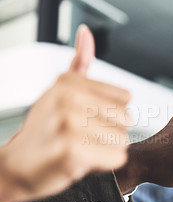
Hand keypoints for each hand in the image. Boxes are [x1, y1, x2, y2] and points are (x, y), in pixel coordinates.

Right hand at [0, 25, 130, 201]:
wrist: (16, 167)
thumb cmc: (44, 131)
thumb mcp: (59, 91)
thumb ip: (79, 65)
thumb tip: (86, 33)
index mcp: (69, 81)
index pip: (125, 98)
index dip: (109, 114)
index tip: (86, 119)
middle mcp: (69, 97)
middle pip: (126, 119)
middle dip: (110, 133)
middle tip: (83, 137)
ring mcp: (70, 122)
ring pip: (123, 140)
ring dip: (106, 149)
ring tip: (81, 148)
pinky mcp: (72, 150)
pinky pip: (117, 158)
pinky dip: (104, 164)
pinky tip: (81, 161)